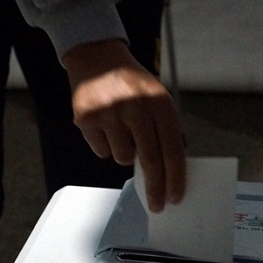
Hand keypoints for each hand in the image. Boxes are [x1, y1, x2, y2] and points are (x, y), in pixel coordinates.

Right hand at [62, 40, 185, 212]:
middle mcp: (136, 106)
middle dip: (155, 188)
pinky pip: (102, 151)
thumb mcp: (157, 99)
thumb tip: (172, 171)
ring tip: (121, 132)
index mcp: (160, 102)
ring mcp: (110, 112)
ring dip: (124, 154)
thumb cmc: (132, 84)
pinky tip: (104, 126)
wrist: (97, 57)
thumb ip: (166, 130)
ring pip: (123, 158)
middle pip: (150, 160)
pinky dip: (105, 145)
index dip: (175, 177)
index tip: (175, 198)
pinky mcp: (87, 118)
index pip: (172, 149)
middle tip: (157, 205)